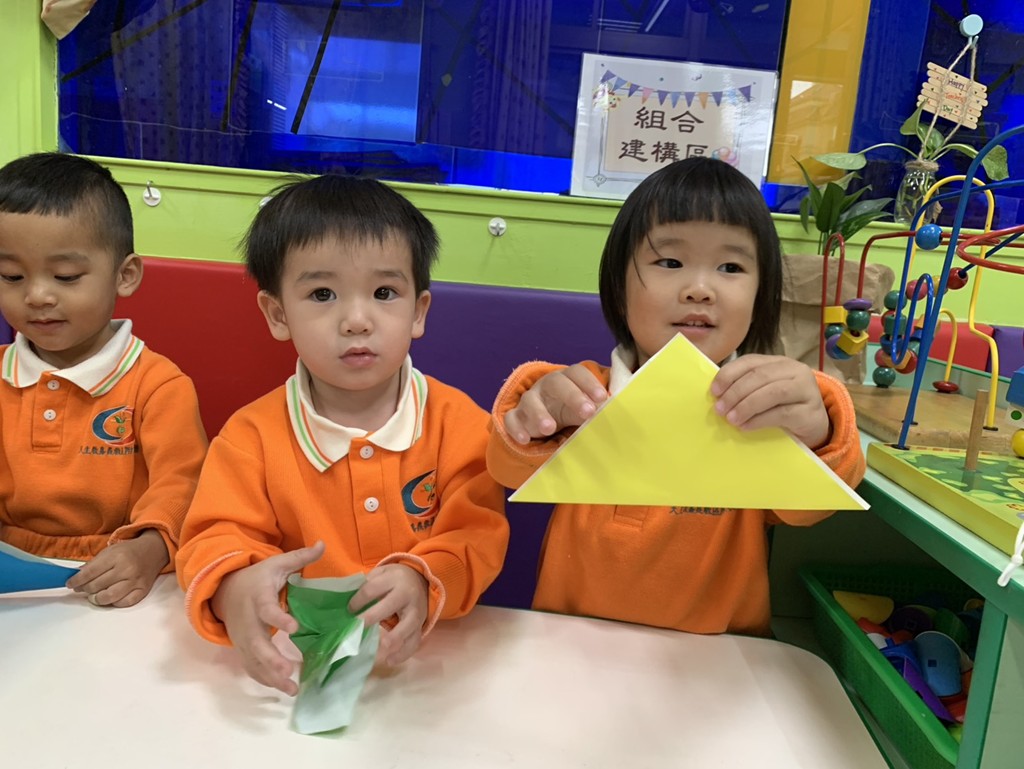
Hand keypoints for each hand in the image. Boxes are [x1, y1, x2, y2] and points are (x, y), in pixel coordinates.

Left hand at [66, 529, 168, 607]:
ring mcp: (135, 581)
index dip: (76, 581)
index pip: (89, 573)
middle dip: (85, 589)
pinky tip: (110, 597)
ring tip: (94, 595)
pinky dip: (113, 602)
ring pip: (108, 597)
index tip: (70, 584)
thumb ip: (93, 565)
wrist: (154, 550)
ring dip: (96, 598)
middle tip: (82, 588)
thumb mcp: (110, 551)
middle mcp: (126, 569)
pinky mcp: (142, 590)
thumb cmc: (129, 551)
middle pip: (96, 586)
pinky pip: (123, 603)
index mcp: (117, 556)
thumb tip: (76, 578)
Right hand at [211, 541, 324, 694]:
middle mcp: (248, 622)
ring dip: (271, 677)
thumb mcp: (277, 564)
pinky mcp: (242, 650)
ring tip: (292, 689)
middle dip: (271, 659)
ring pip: (254, 661)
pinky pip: (252, 668)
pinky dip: (265, 680)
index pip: (267, 610)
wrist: (226, 590)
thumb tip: (323, 544)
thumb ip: (300, 558)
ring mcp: (243, 639)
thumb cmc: (258, 578)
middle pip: (257, 644)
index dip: (278, 619)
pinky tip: (283, 689)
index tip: (294, 627)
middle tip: (288, 671)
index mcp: (259, 598)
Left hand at [349, 564, 428, 665]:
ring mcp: (415, 611)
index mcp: (393, 579)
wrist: (420, 581)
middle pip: (389, 605)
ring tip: (382, 648)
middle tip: (358, 627)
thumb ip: (367, 586)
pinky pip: (415, 640)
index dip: (358, 601)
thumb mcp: (381, 574)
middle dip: (372, 617)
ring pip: (408, 625)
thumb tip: (346, 605)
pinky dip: (404, 653)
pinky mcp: (420, 625)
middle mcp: (406, 594)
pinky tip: (390, 661)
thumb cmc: (394, 580)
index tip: (348, 610)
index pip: (372, 589)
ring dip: (394, 637)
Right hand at [503, 364, 607, 443]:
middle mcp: (546, 386)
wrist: (544, 416)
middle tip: (588, 412)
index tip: (603, 398)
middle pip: (556, 383)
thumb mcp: (585, 406)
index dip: (589, 383)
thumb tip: (620, 411)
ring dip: (540, 414)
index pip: (577, 373)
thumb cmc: (570, 408)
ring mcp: (529, 400)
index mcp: (567, 379)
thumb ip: (598, 407)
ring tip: (549, 429)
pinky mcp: (516, 416)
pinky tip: (525, 439)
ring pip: (530, 401)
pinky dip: (516, 428)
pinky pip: (511, 419)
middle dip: (572, 396)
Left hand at [710, 355, 830, 448]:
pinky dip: (759, 420)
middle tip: (719, 409)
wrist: (814, 426)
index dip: (729, 374)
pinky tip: (745, 426)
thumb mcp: (764, 393)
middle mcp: (795, 371)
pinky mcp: (810, 412)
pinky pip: (782, 413)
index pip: (750, 361)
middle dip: (735, 392)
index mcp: (779, 362)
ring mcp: (806, 390)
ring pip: (772, 393)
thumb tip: (717, 395)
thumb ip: (746, 388)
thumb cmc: (783, 407)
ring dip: (746, 406)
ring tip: (731, 419)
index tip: (714, 391)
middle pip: (760, 376)